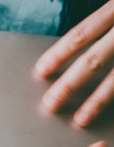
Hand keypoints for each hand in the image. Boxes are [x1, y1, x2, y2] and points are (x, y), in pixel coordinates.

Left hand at [37, 0, 113, 126]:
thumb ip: (107, 27)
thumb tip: (77, 56)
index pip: (83, 33)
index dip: (60, 53)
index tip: (41, 72)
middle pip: (95, 59)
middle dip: (70, 84)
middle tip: (51, 104)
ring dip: (98, 100)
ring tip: (81, 119)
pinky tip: (111, 116)